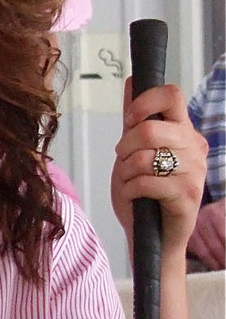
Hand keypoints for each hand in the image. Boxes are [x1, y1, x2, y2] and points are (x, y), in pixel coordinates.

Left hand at [112, 80, 207, 260]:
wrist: (152, 237)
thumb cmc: (143, 195)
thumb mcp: (132, 152)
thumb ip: (133, 120)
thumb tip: (131, 82)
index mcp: (183, 131)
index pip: (172, 95)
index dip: (143, 103)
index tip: (129, 121)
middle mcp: (194, 148)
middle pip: (150, 129)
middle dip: (124, 147)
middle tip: (125, 162)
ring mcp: (194, 172)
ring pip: (144, 157)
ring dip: (125, 173)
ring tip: (130, 183)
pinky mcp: (187, 196)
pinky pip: (146, 183)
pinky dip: (130, 190)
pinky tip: (136, 197)